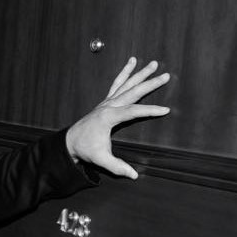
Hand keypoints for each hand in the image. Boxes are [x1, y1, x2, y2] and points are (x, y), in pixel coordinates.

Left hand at [65, 57, 171, 178]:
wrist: (70, 141)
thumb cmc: (86, 149)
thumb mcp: (100, 159)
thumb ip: (117, 167)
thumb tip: (134, 175)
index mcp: (108, 117)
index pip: (132, 111)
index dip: (149, 110)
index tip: (165, 110)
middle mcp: (108, 105)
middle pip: (133, 92)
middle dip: (150, 84)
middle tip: (166, 76)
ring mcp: (107, 102)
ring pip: (126, 84)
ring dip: (140, 73)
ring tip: (154, 63)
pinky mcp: (106, 101)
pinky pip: (118, 83)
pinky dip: (125, 72)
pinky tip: (132, 62)